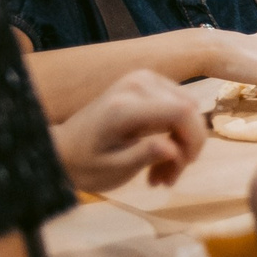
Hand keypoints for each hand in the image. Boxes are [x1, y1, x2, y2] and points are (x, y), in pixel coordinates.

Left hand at [48, 70, 205, 192]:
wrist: (61, 149)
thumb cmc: (84, 164)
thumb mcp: (112, 169)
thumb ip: (145, 156)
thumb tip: (176, 150)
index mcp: (126, 107)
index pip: (181, 112)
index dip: (194, 138)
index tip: (186, 165)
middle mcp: (137, 84)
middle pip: (188, 110)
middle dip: (186, 145)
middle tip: (168, 177)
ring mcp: (142, 78)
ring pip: (186, 108)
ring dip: (180, 140)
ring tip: (161, 171)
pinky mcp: (145, 80)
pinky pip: (177, 103)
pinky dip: (174, 129)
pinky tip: (160, 151)